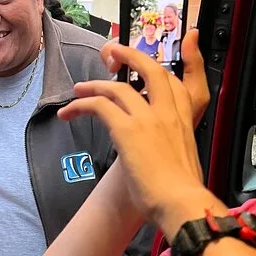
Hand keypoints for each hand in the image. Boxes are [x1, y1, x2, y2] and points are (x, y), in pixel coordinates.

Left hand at [58, 29, 214, 236]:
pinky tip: (70, 112)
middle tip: (112, 51)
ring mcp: (148, 118)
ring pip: (117, 88)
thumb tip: (153, 155)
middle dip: (129, 55)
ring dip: (94, 86)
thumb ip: (169, 149)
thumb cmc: (181, 192)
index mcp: (185, 120)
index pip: (174, 82)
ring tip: (79, 89)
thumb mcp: (183, 162)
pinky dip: (81, 105)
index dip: (158, 69)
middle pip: (150, 69)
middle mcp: (169, 112)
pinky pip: (99, 106)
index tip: (145, 63)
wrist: (181, 204)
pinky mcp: (127, 130)